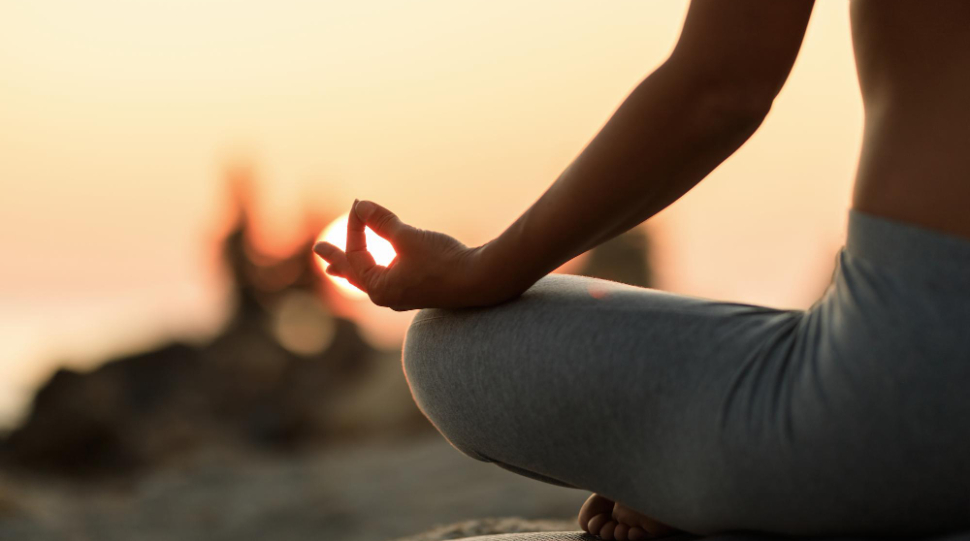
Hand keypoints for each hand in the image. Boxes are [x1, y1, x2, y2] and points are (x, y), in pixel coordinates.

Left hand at [313, 200, 515, 310]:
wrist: (479, 281)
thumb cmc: (442, 261)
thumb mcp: (408, 237)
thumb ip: (381, 221)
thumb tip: (359, 205)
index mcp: (379, 288)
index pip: (357, 253)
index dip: (356, 226)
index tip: (358, 205)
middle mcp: (387, 297)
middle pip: (354, 275)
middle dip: (338, 261)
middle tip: (319, 252)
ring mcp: (403, 296)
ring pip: (371, 280)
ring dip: (355, 269)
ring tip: (339, 269)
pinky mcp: (419, 291)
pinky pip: (388, 281)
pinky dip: (377, 271)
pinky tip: (380, 271)